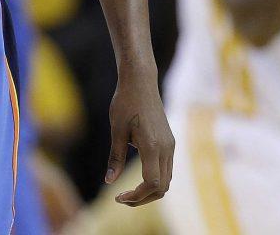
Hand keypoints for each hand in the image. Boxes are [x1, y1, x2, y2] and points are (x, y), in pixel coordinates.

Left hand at [105, 70, 174, 205]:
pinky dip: (154, 180)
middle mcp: (166, 148)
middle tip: (122, 198)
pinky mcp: (169, 141)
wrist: (140, 81)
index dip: (137, 196)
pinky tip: (138, 178)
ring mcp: (170, 145)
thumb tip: (109, 182)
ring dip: (149, 191)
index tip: (118, 196)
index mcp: (153, 146)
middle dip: (143, 198)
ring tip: (128, 192)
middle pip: (162, 187)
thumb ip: (116, 158)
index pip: (152, 183)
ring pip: (167, 180)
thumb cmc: (125, 102)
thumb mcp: (116, 130)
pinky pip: (166, 169)